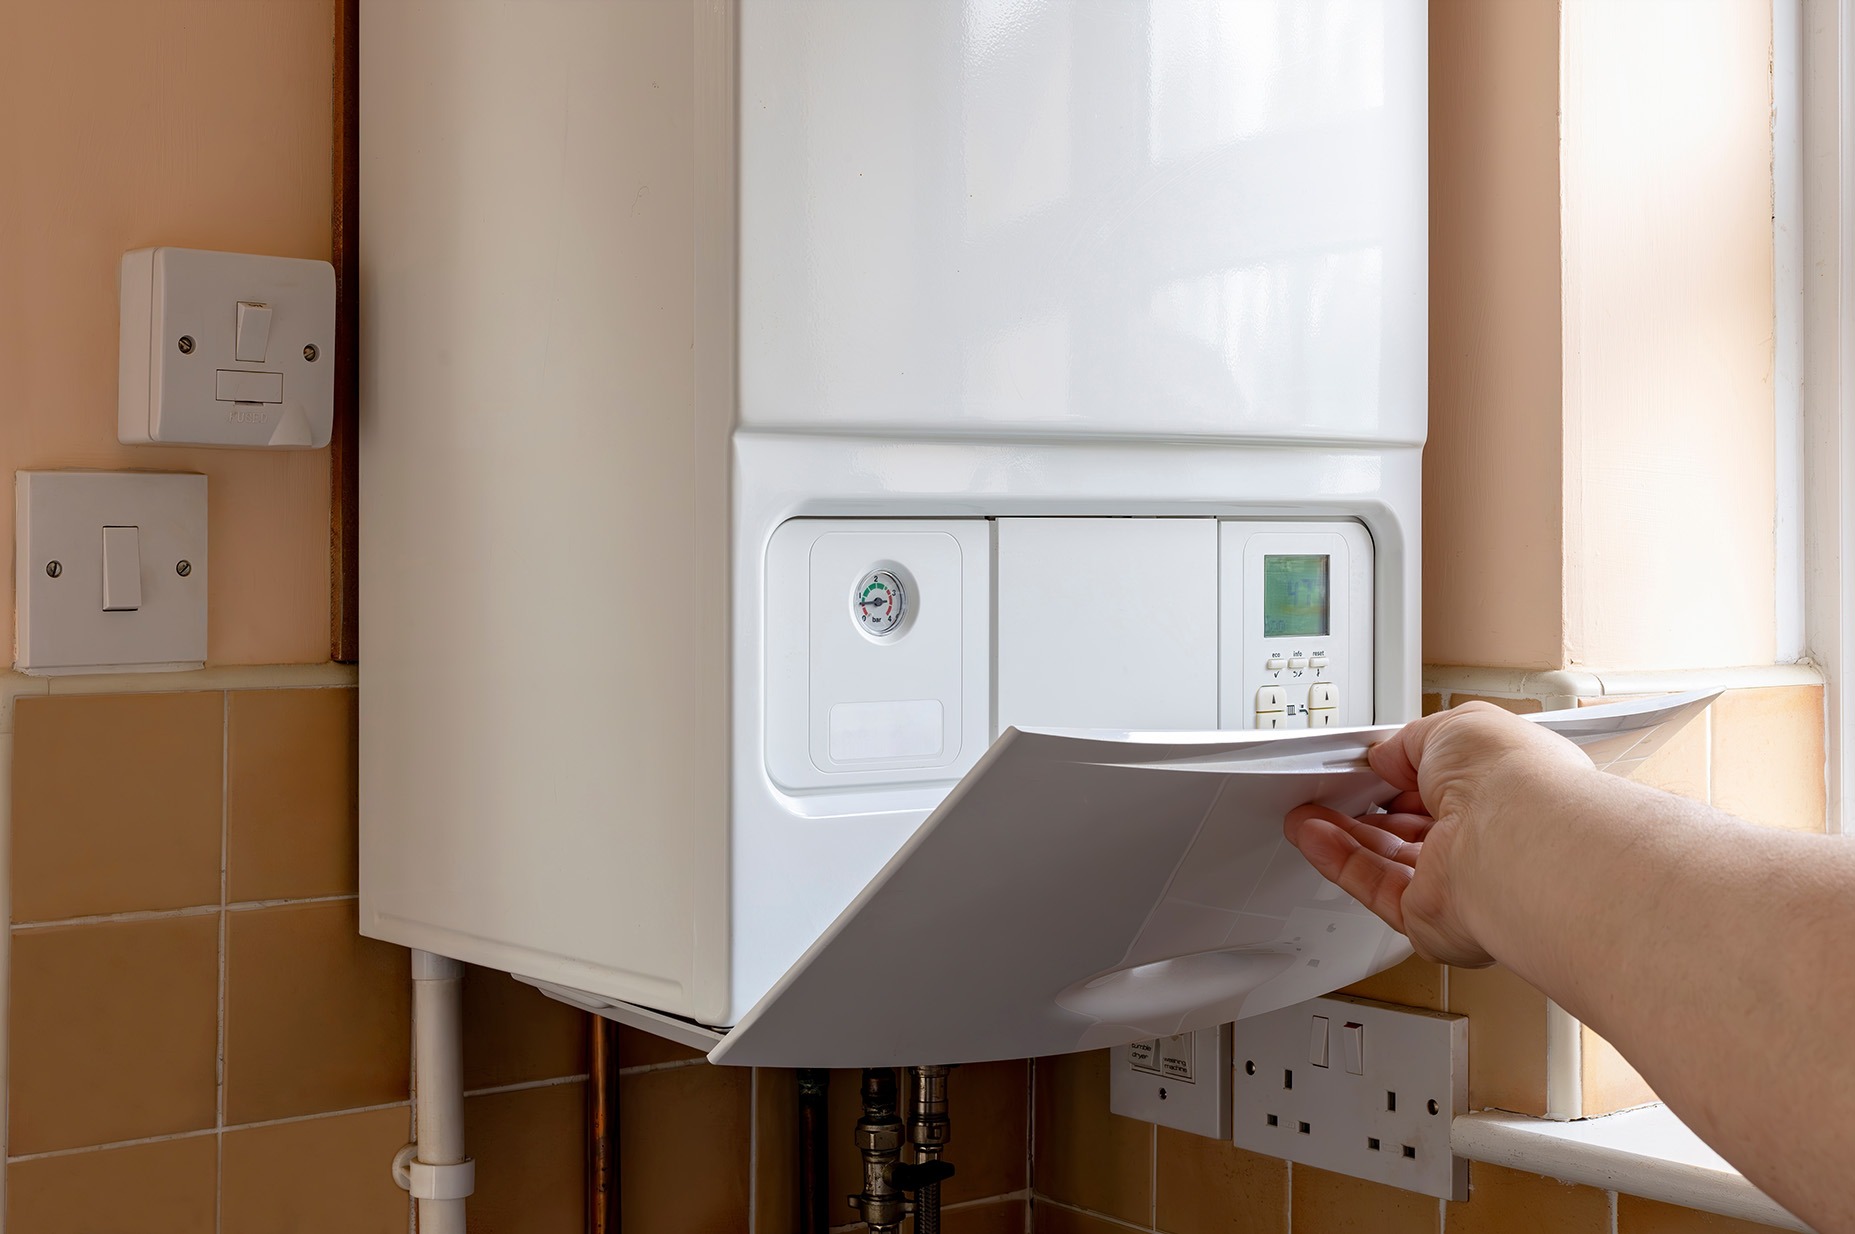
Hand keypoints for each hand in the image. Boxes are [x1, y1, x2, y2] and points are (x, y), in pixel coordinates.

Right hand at [1283, 701, 1594, 967]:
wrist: (1515, 841)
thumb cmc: (1512, 780)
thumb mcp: (1455, 728)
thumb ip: (1414, 741)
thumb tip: (1389, 755)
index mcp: (1505, 792)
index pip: (1447, 785)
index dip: (1406, 773)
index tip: (1371, 765)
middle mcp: (1488, 840)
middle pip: (1415, 826)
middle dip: (1370, 808)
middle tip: (1331, 792)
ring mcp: (1461, 881)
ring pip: (1390, 860)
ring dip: (1345, 835)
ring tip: (1307, 814)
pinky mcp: (1431, 917)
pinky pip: (1375, 887)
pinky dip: (1340, 862)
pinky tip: (1313, 836)